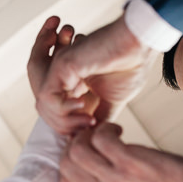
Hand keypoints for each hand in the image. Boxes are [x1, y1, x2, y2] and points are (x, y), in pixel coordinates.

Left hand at [36, 15, 156, 134]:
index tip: (94, 128)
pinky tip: (83, 106)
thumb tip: (92, 137)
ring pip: (43, 105)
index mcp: (71, 82)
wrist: (139, 45)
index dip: (71, 127)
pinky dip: (63, 109)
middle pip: (46, 110)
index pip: (57, 113)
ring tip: (89, 120)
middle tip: (90, 124)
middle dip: (65, 126)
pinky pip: (47, 96)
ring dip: (65, 121)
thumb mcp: (112, 99)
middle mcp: (61, 74)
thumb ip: (98, 116)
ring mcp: (59, 68)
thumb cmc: (130, 65)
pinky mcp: (61, 65)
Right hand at [59, 122, 182, 181]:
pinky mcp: (131, 163)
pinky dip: (106, 128)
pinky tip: (119, 131)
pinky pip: (102, 137)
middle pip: (66, 164)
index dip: (68, 162)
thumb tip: (87, 173)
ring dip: (89, 134)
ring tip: (107, 133)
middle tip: (91, 137)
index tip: (81, 150)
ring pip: (78, 149)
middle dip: (75, 144)